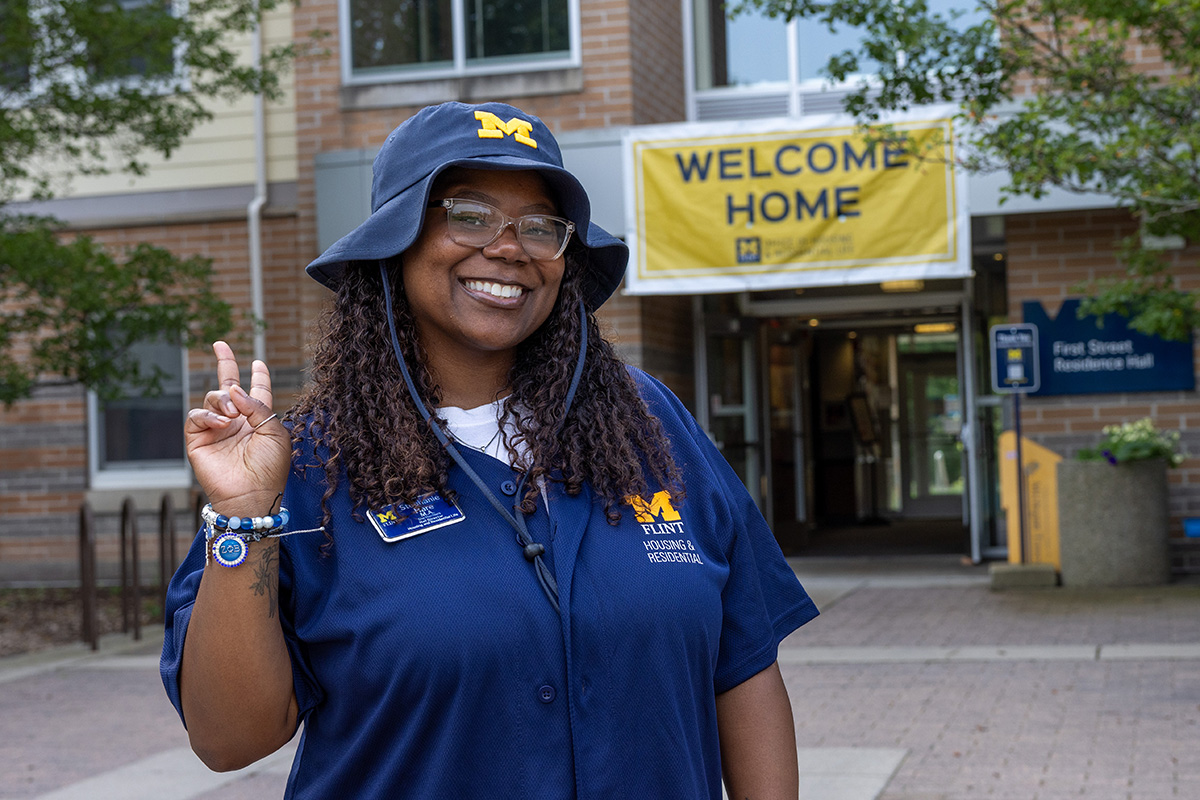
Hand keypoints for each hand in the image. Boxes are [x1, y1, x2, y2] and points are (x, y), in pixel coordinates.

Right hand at [184, 341, 290, 514]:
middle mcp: (237, 422)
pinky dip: (208, 415)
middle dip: (225, 363)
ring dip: (222, 400)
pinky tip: (221, 423)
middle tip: (220, 345)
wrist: (251, 493)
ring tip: (232, 415)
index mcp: (259, 420)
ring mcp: (217, 430)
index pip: (257, 392)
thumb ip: (258, 405)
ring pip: (213, 398)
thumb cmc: (269, 467)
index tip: (259, 363)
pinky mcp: (198, 440)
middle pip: (228, 387)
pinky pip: (197, 416)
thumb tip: (234, 389)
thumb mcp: (275, 432)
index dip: (259, 376)